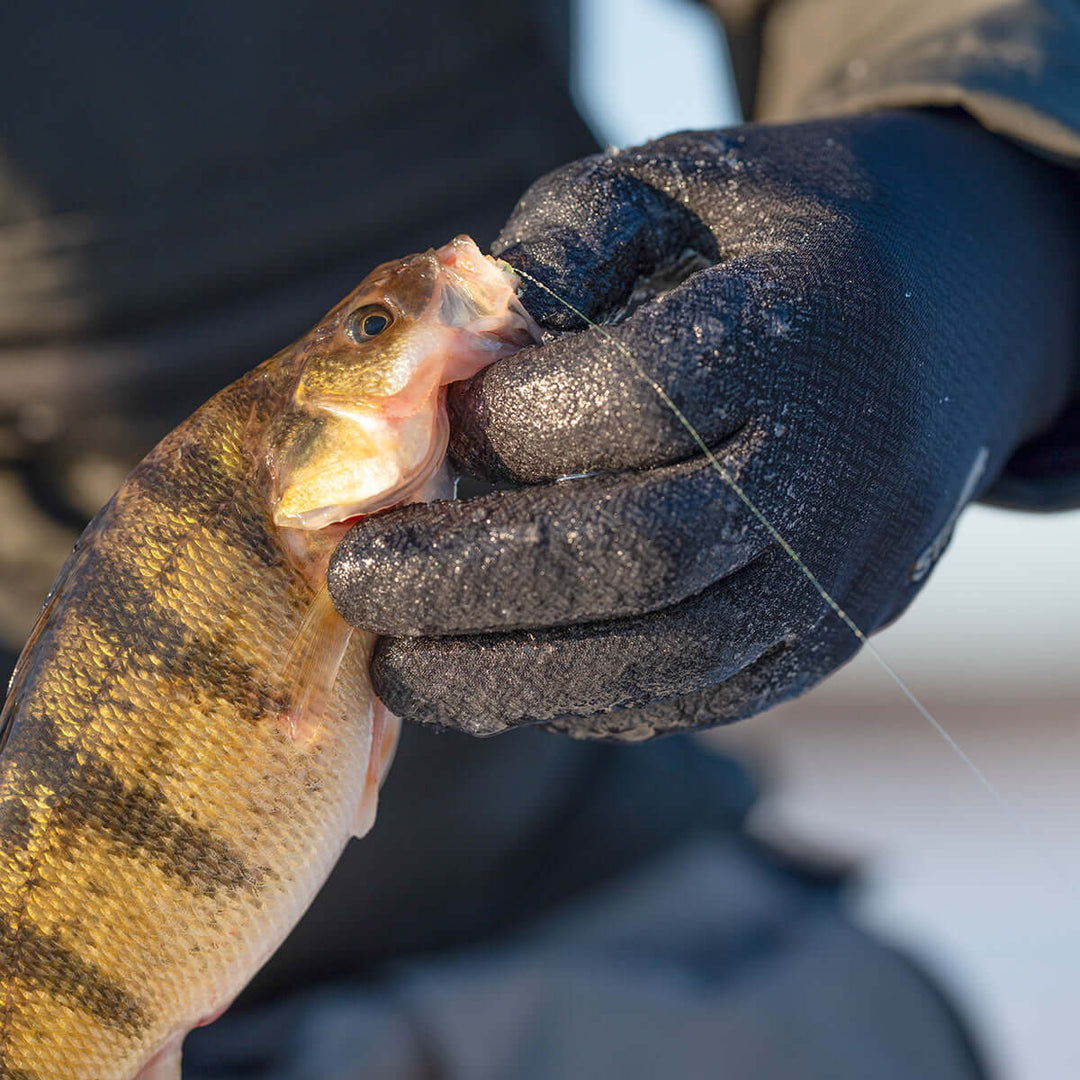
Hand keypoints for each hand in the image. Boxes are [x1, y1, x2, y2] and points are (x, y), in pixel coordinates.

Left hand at [328, 110, 1079, 738]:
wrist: (953, 319)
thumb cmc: (780, 243)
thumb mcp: (679, 187)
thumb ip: (563, 249)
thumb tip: (443, 357)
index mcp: (801, 328)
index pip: (637, 397)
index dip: (510, 423)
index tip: (428, 429)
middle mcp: (833, 467)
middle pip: (638, 552)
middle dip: (473, 582)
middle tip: (356, 585)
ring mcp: (837, 571)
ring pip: (664, 657)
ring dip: (510, 677)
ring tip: (398, 666)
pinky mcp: (825, 638)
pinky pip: (696, 695)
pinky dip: (582, 701)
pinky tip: (496, 681)